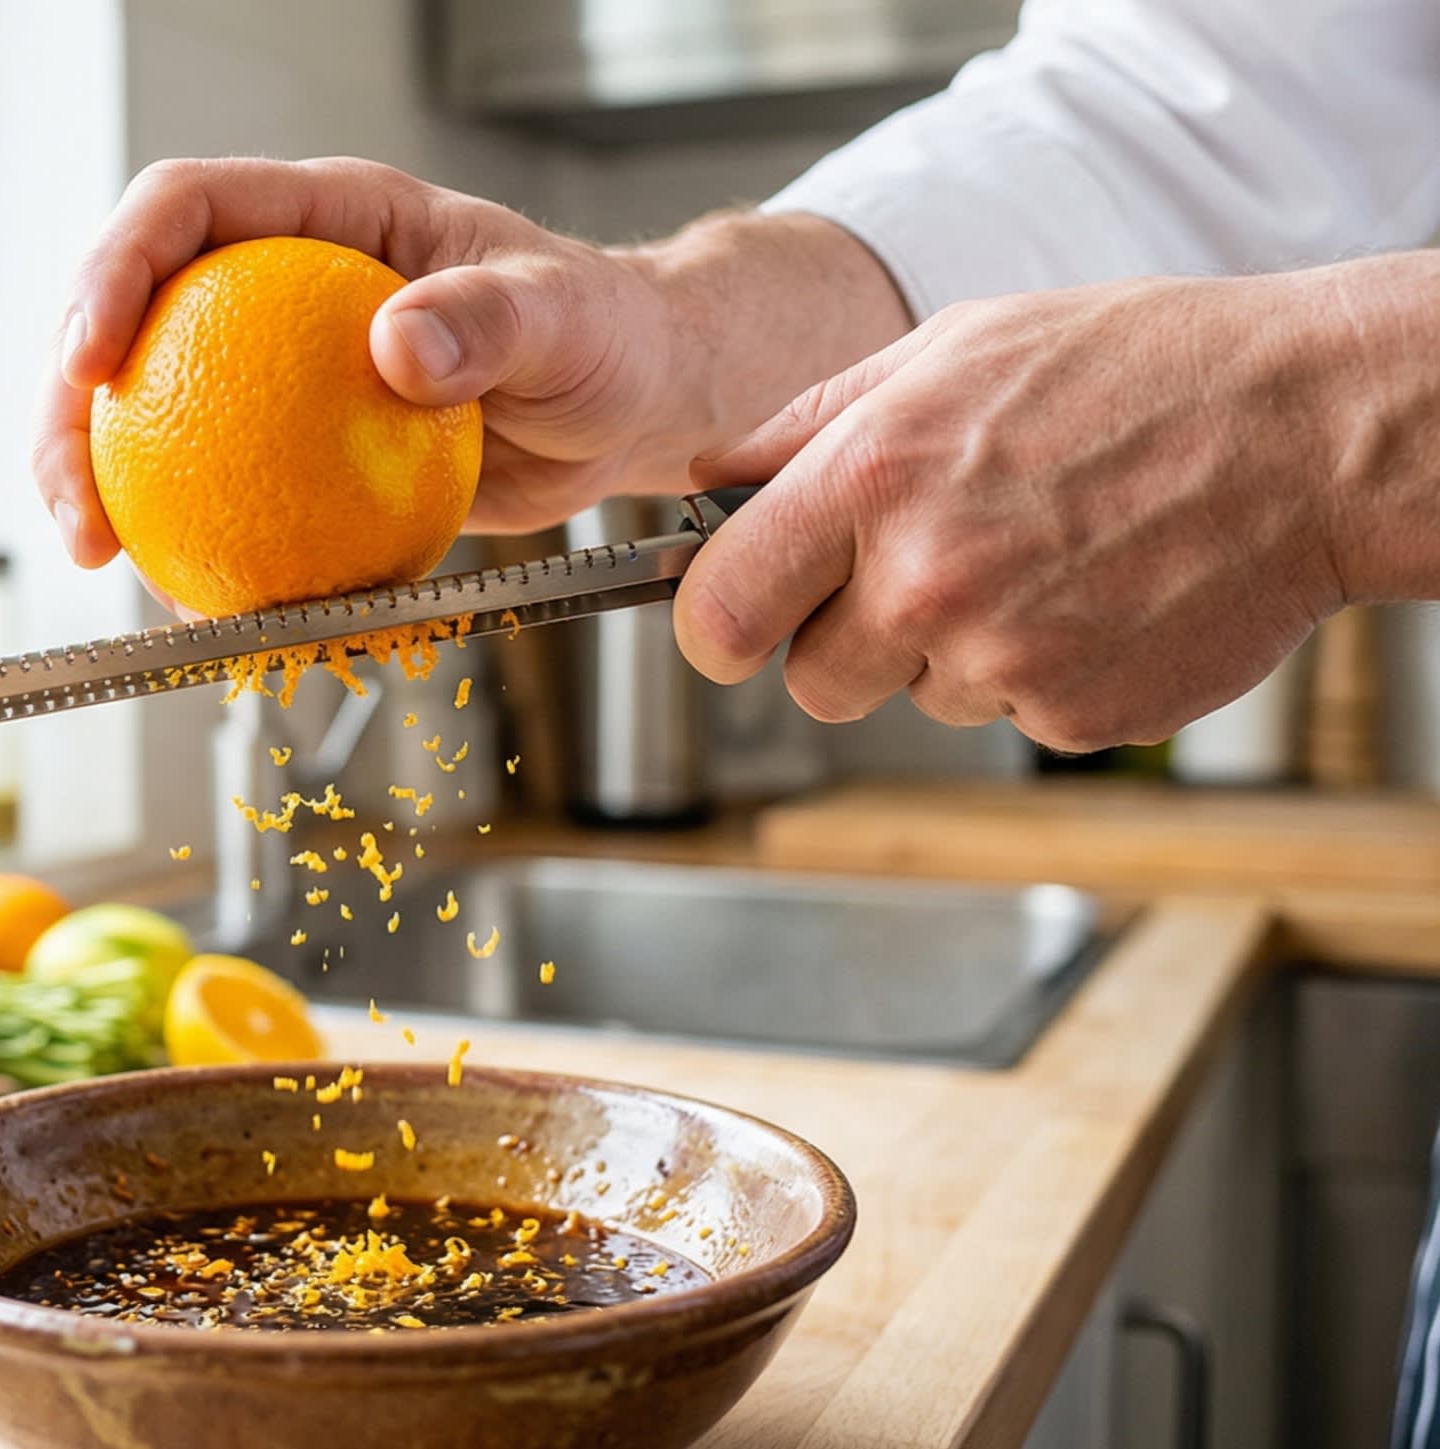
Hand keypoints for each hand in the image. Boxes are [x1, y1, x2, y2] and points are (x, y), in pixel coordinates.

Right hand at [34, 157, 909, 567]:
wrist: (628, 405)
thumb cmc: (605, 334)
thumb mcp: (563, 314)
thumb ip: (489, 318)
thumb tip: (396, 350)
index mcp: (330, 223)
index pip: (186, 211)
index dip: (115, 271)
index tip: (93, 360)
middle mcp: (283, 290)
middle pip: (131, 324)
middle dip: (70, 410)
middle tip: (76, 507)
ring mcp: (282, 378)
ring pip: (157, 422)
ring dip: (111, 493)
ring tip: (111, 562)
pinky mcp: (301, 458)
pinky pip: (227, 502)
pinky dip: (205, 554)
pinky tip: (204, 609)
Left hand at [676, 273, 1357, 753]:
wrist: (1313, 429)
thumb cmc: (1135, 368)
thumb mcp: (952, 347)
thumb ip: (810, 424)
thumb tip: (712, 483)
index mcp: (873, 478)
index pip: (719, 610)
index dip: (716, 622)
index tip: (731, 620)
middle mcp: (924, 581)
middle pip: (811, 679)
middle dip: (844, 639)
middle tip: (922, 569)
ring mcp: (1001, 660)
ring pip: (915, 696)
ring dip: (953, 648)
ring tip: (1040, 555)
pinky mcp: (1073, 718)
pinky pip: (1008, 714)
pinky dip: (1038, 670)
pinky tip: (1093, 593)